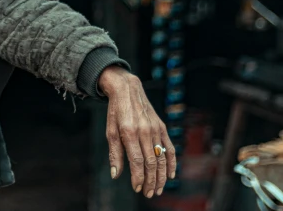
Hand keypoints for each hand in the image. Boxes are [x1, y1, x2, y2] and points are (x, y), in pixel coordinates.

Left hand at [99, 66, 175, 197]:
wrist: (127, 89)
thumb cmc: (116, 112)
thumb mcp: (110, 131)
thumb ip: (114, 153)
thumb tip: (116, 175)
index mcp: (130, 132)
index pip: (137, 161)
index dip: (138, 178)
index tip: (136, 188)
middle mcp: (145, 131)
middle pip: (151, 163)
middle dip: (150, 181)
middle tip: (148, 193)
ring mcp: (155, 129)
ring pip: (162, 158)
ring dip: (161, 176)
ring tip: (157, 189)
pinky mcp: (162, 127)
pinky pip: (170, 148)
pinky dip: (172, 163)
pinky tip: (170, 175)